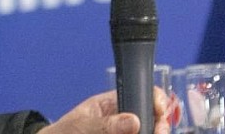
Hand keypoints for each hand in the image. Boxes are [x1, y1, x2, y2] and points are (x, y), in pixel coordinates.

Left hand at [39, 88, 169, 133]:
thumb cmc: (63, 132)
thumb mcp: (81, 125)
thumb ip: (104, 124)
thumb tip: (133, 120)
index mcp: (112, 104)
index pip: (140, 94)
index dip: (155, 99)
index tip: (160, 111)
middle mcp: (123, 120)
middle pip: (153, 117)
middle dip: (161, 124)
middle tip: (159, 131)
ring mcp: (126, 131)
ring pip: (149, 130)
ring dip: (155, 131)